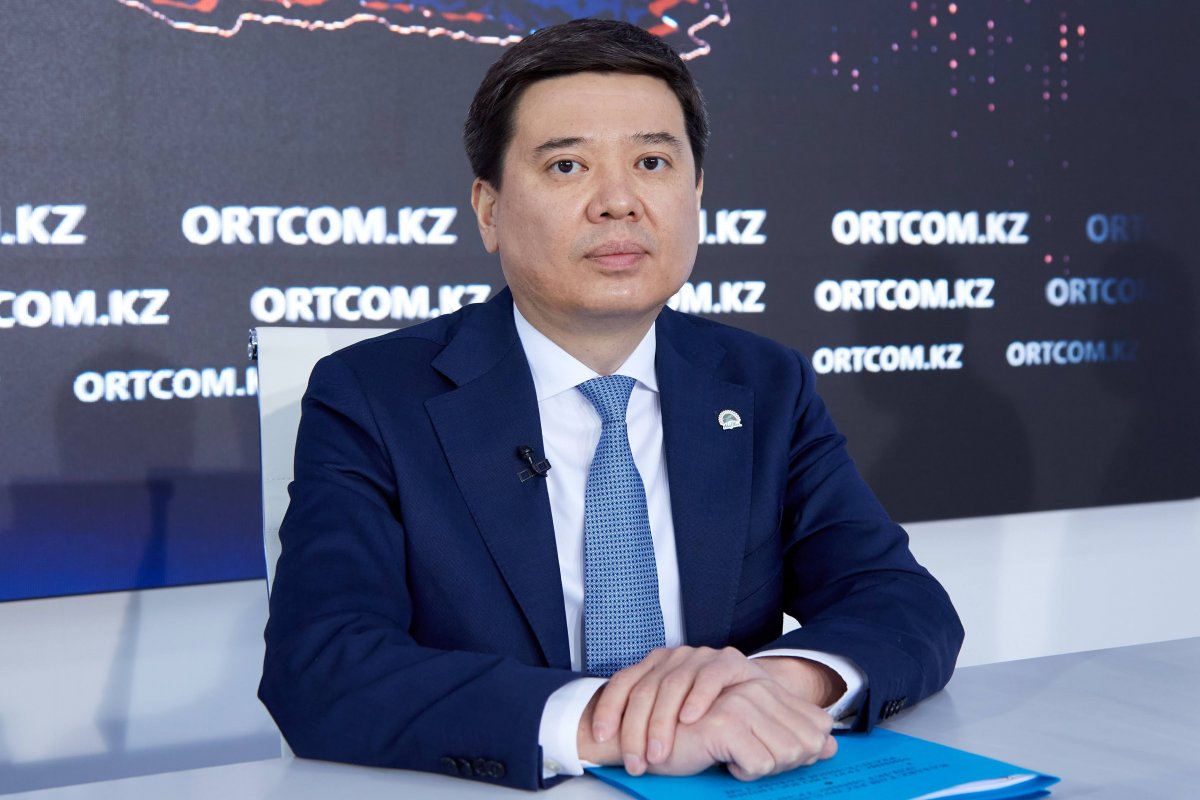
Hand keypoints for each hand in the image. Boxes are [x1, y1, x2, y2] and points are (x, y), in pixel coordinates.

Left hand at [591, 646, 769, 773]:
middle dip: (636, 729)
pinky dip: (697, 699)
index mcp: (654, 666)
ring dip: (662, 721)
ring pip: (672, 684)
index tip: (602, 736)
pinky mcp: (728, 661)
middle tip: (636, 761)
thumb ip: (647, 721)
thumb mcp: (673, 713)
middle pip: (645, 689)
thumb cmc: (711, 711)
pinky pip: (709, 677)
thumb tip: (608, 747)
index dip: (609, 708)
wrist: (761, 696)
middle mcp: (674, 658)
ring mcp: (700, 657)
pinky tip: (690, 719)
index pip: (623, 682)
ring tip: (659, 751)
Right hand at [651, 678, 837, 780]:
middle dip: (788, 765)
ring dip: (764, 771)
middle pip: (804, 743)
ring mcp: (742, 700)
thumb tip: (831, 746)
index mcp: (764, 684)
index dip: (803, 752)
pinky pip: (760, 763)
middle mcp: (756, 684)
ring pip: (787, 755)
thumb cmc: (692, 737)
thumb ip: (790, 736)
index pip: (813, 726)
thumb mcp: (749, 734)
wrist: (644, 740)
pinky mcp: (725, 720)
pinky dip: (743, 773)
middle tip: (756, 766)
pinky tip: (717, 762)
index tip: (778, 760)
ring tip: (736, 767)